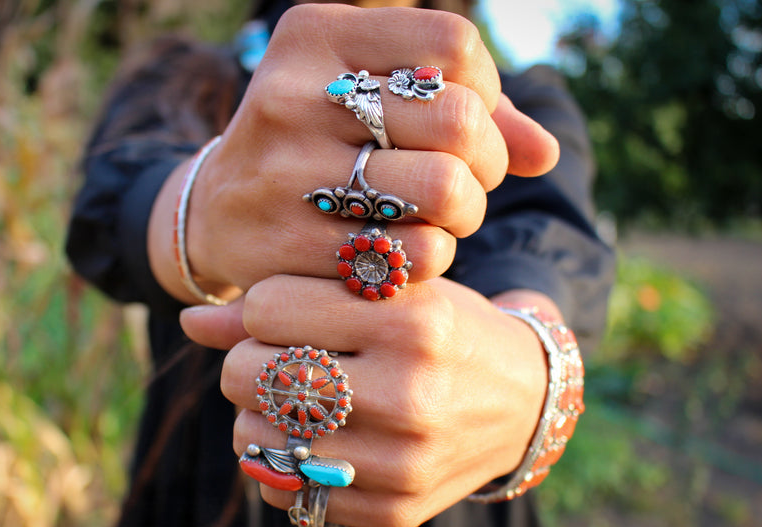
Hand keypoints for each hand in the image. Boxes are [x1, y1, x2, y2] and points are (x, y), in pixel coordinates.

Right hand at [149, 4, 558, 303]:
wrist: (219, 211)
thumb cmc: (317, 144)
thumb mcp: (369, 97)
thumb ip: (463, 106)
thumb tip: (543, 153)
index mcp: (314, 34)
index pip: (455, 44)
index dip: (486, 91)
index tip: (467, 122)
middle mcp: (292, 94)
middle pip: (460, 120)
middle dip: (486, 161)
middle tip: (468, 179)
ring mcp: (284, 171)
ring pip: (446, 190)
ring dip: (465, 214)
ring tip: (440, 216)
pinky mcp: (286, 243)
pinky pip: (415, 255)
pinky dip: (432, 257)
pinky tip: (406, 248)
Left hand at [181, 277, 557, 526]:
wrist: (520, 401)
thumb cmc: (443, 329)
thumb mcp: (386, 293)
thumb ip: (287, 298)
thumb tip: (189, 322)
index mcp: (413, 320)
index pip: (269, 307)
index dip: (266, 306)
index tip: (288, 312)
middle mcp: (411, 393)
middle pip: (250, 374)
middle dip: (250, 360)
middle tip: (281, 359)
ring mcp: (403, 461)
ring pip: (254, 437)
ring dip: (258, 414)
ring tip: (298, 400)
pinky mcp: (396, 509)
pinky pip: (284, 491)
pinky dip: (279, 463)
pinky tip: (312, 440)